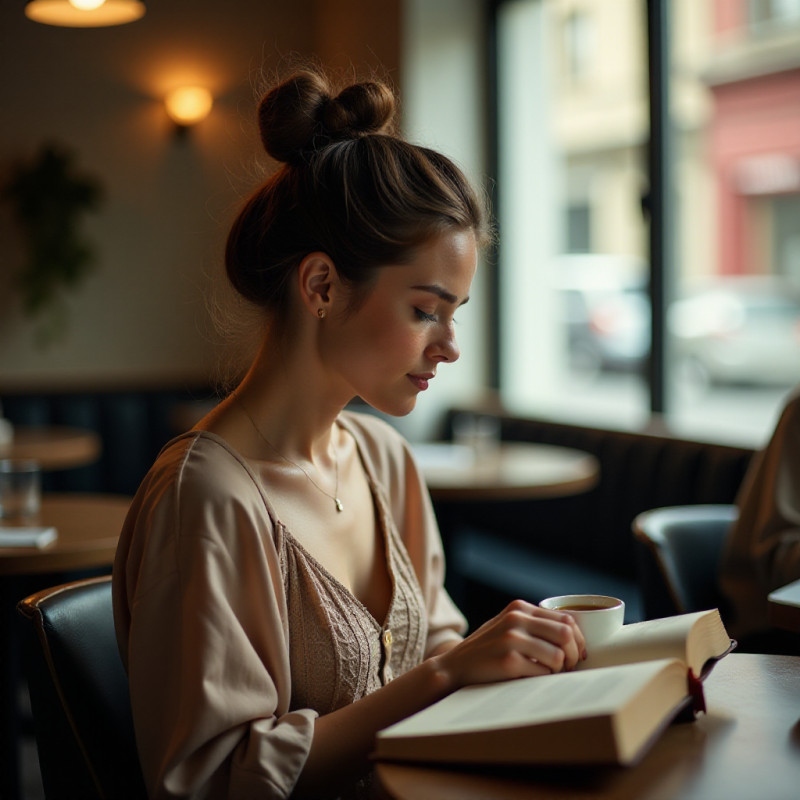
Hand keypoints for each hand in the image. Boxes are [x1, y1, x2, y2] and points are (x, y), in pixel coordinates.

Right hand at [432, 600, 585, 689]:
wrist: (455, 666)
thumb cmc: (488, 649)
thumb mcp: (508, 626)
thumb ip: (534, 624)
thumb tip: (575, 637)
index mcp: (519, 607)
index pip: (566, 617)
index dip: (578, 638)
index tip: (578, 654)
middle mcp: (516, 618)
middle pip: (566, 634)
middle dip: (574, 655)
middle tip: (569, 667)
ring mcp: (511, 639)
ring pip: (558, 655)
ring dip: (559, 670)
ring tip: (548, 674)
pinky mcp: (508, 661)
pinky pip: (543, 672)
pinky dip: (543, 679)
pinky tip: (531, 678)